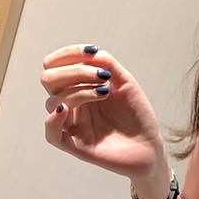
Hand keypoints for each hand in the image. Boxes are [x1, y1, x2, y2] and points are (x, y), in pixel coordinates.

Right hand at [40, 44, 167, 180]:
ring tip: (104, 93)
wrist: (150, 146)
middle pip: (49, 79)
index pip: (54, 65)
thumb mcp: (125, 82)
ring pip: (53, 101)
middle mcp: (71, 104)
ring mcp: (72, 125)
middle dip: (74, 72)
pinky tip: (65, 110)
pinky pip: (52, 135)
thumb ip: (107, 63)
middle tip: (102, 77)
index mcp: (78, 87)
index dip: (68, 54)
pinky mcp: (76, 146)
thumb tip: (89, 54)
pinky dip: (53, 120)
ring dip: (78, 91)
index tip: (91, 51)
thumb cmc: (137, 115)